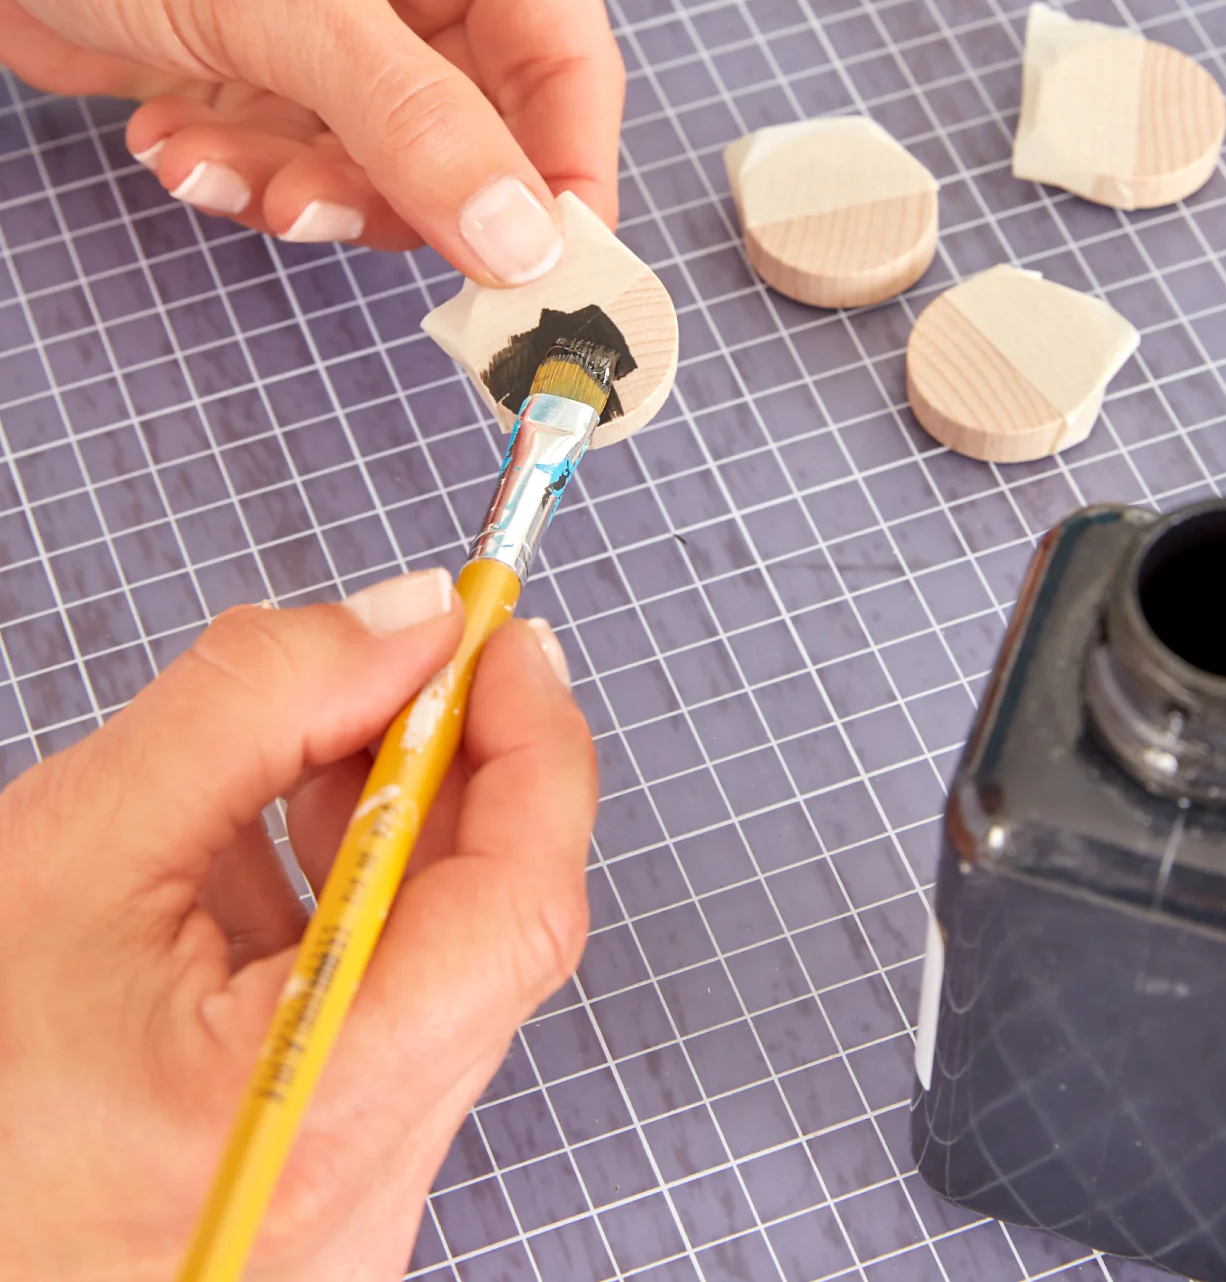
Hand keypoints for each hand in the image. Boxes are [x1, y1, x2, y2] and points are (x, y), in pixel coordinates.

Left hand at [0, 0, 623, 281]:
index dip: (558, 179)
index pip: (567, 61)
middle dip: (394, 185)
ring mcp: (375, 11)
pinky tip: (178, 140)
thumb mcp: (283, 1)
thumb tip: (528, 245)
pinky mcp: (308, 64)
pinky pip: (327, 166)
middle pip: (487, 130)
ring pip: (403, 166)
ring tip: (217, 165)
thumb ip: (418, 129)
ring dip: (304, 186)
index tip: (541, 281)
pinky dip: (255, 175)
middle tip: (312, 212)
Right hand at [0, 572, 596, 1281]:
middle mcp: (358, 1195)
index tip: (499, 637)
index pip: (520, 907)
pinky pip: (382, 1028)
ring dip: (385, 836)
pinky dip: (340, 919)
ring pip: (434, 971)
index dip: (533, 746)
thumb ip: (260, 706)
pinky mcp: (318, 1205)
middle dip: (448, 771)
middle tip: (397, 665)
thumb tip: (413, 622)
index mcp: (310, 1116)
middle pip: (485, 931)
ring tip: (293, 758)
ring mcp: (345, 1216)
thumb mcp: (79, 851)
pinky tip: (252, 862)